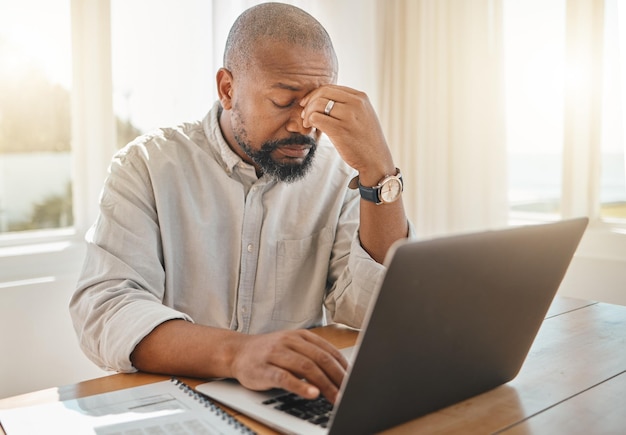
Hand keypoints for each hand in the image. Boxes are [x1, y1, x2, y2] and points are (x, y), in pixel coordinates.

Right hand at [230, 329, 348, 402]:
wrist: (237, 352)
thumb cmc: (269, 352)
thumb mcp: (293, 347)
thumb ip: (312, 355)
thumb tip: (340, 372)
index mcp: (300, 336)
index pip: (328, 351)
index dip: (343, 367)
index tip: (354, 380)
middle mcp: (290, 341)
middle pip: (320, 359)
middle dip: (337, 378)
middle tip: (348, 393)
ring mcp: (276, 354)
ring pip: (306, 367)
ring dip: (324, 384)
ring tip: (335, 397)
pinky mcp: (264, 369)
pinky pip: (285, 377)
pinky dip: (300, 386)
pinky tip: (311, 393)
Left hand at [300, 85, 394, 183]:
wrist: (376, 160)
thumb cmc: (366, 140)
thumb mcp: (363, 115)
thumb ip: (348, 105)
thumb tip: (323, 100)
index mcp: (360, 97)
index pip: (330, 88)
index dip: (315, 95)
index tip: (308, 104)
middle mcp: (355, 103)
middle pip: (322, 93)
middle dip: (309, 102)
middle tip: (304, 115)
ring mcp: (348, 116)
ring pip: (317, 104)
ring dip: (308, 114)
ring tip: (308, 123)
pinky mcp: (340, 129)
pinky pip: (316, 118)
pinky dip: (310, 122)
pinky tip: (312, 128)